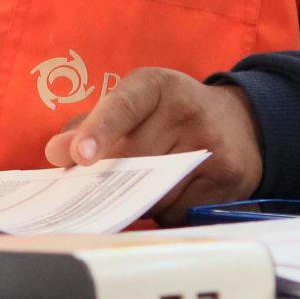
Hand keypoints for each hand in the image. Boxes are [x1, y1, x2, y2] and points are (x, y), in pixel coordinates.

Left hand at [44, 68, 262, 223]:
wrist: (243, 123)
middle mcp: (187, 111)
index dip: (99, 131)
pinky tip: (164, 197)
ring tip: (131, 189)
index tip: (78, 156)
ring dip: (133, 199)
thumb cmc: (171, 114)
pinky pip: (178, 211)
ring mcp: (212, 145)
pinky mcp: (230, 178)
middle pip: (134, 158)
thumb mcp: (133, 104)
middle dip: (105, 178)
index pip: (123, 106)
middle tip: (84, 191)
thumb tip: (56, 152)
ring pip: (154, 190)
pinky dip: (162, 212)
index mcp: (155, 86)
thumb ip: (90, 124)